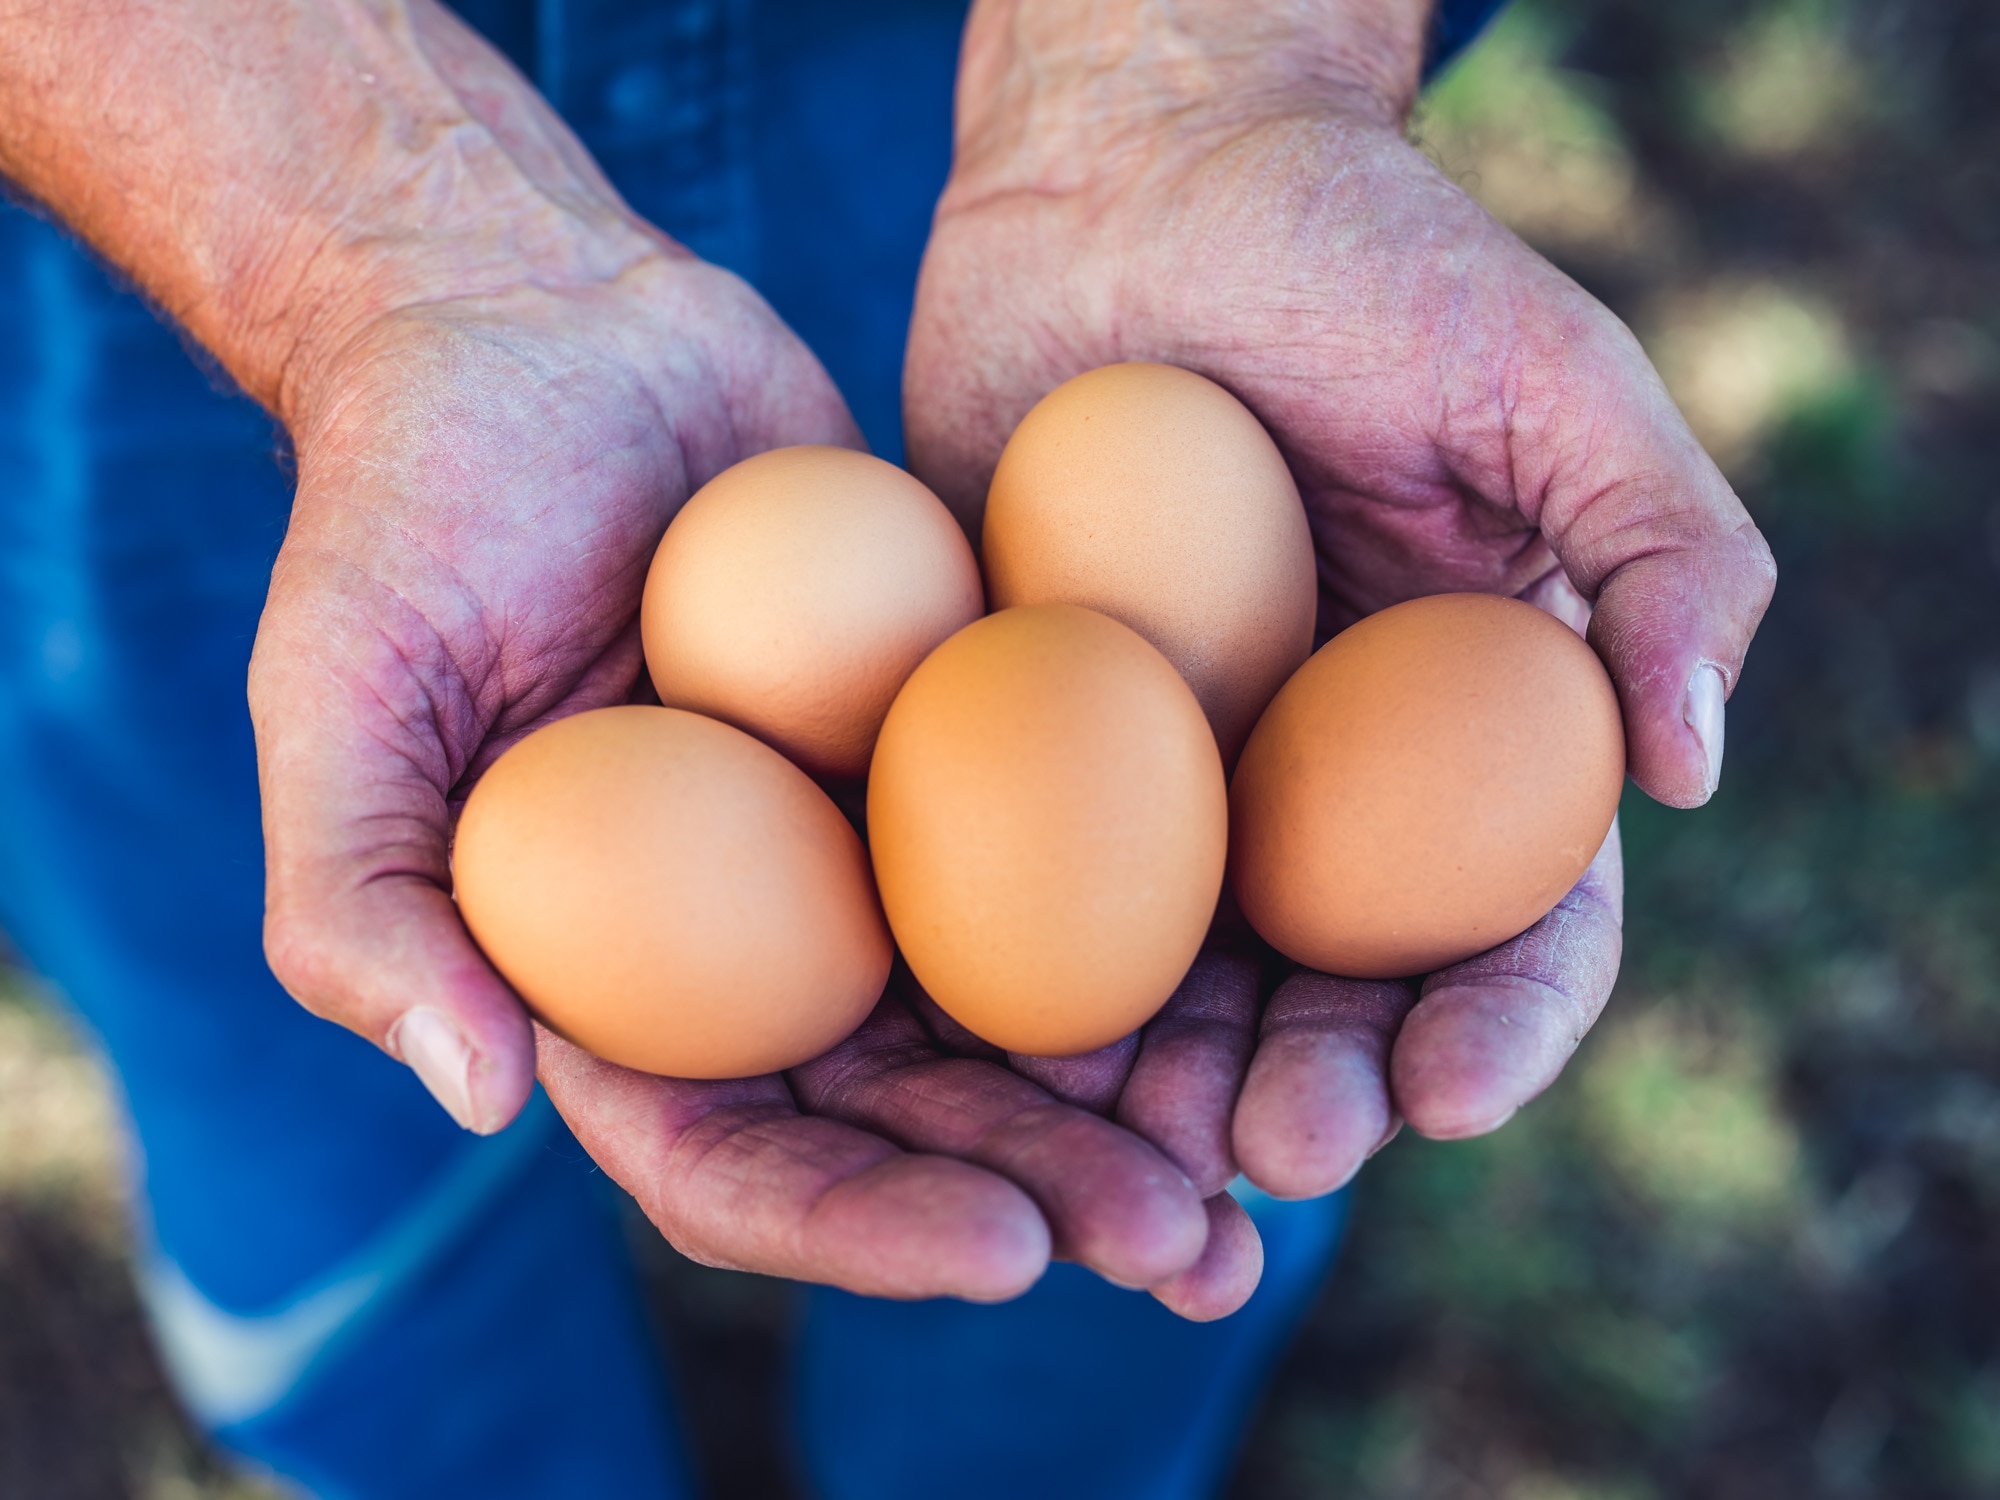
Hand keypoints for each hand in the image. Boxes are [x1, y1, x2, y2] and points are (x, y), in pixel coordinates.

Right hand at [221, 3, 1237, 1305]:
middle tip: (1197, 1245)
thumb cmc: (405, 514)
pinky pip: (1078, 836)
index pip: (732, 1159)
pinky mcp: (963, 733)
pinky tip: (1282, 965)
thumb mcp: (335, 699)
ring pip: (1019, 1011)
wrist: (536, 333)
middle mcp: (754, 944)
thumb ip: (365, 903)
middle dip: (1047, 1198)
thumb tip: (481, 1095)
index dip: (859, 1225)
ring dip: (1143, 1099)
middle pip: (909, 1123)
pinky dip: (1170, 916)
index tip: (1003, 1251)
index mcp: (611, 988)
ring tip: (1278, 1156)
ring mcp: (867, 845)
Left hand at [904, 0, 1774, 1207]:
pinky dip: (1000, 984)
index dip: (1500, 1022)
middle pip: (1331, 991)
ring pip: (1168, 981)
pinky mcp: (1009, 741)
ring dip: (1155, 1091)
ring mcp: (1156, 779)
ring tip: (1126, 1158)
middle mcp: (1316, 787)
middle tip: (1270, 1150)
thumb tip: (1692, 773)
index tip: (1448, 1090)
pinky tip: (984, 1055)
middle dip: (1315, 1093)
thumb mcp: (1558, 381)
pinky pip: (1003, 884)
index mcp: (1461, 739)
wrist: (1135, 175)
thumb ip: (1668, 557)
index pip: (1512, 921)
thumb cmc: (1367, 257)